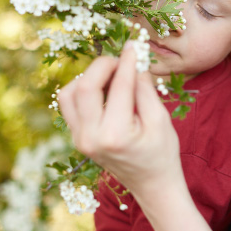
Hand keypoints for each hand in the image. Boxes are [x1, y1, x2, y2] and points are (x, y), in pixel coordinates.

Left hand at [57, 45, 184, 199]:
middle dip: (103, 65)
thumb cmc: (161, 152)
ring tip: (112, 76)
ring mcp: (79, 139)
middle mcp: (90, 137)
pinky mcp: (76, 137)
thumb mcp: (160, 119)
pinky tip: (102, 88)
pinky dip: (82, 90)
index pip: (119, 86)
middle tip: (122, 60)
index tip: (135, 45)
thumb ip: (144, 88)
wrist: (152, 185)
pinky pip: (69, 105)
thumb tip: (134, 57)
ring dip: (89, 77)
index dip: (128, 61)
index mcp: (115, 135)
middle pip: (84, 86)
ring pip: (69, 93)